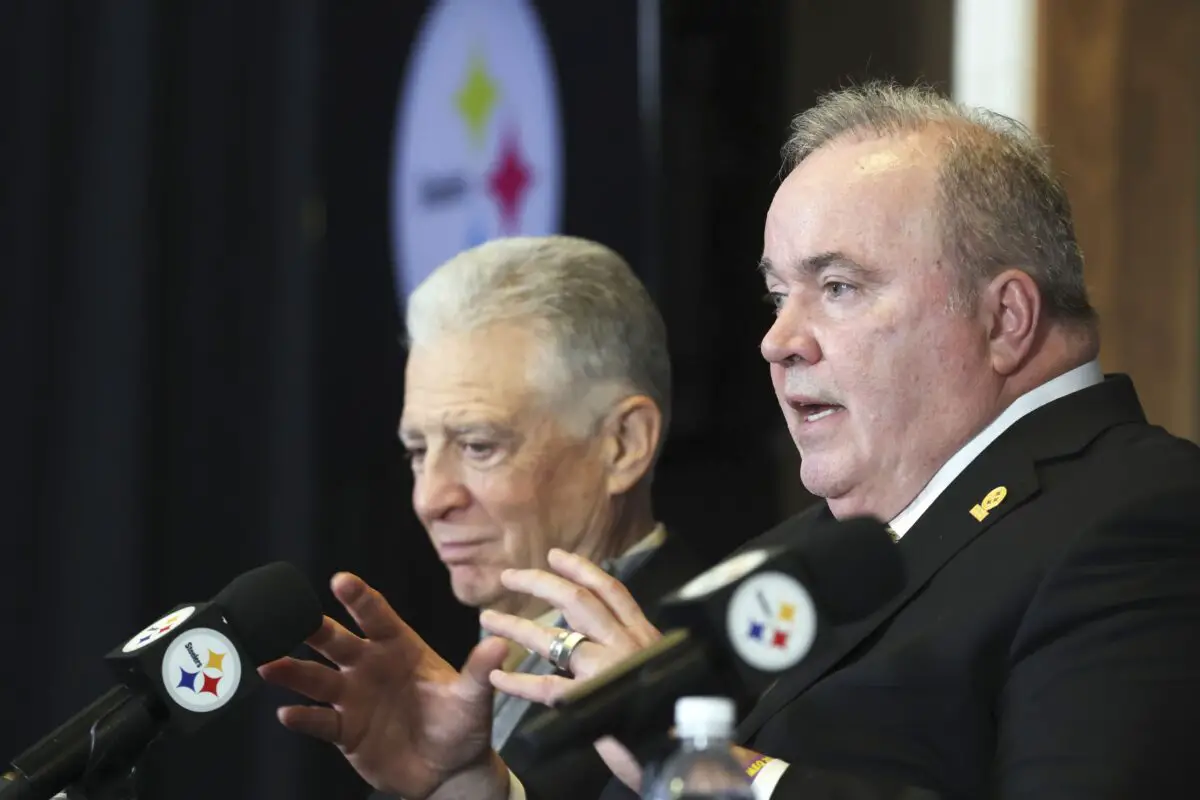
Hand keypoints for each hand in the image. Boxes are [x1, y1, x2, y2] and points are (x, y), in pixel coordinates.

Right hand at [259, 572, 510, 799]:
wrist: (449, 769)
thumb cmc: (461, 723)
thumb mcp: (473, 697)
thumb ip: (480, 671)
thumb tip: (499, 644)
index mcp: (400, 647)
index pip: (377, 616)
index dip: (359, 598)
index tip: (341, 580)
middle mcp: (370, 665)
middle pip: (337, 641)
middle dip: (314, 628)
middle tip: (291, 616)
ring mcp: (354, 697)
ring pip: (317, 678)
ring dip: (292, 671)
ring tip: (269, 663)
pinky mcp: (345, 730)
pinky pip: (320, 722)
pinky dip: (303, 718)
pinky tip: (286, 714)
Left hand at [478, 548, 662, 787]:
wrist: (682, 751)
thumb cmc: (668, 713)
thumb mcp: (654, 668)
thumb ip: (631, 649)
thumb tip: (605, 634)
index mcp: (643, 635)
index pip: (611, 591)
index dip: (581, 569)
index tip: (554, 556)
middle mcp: (627, 644)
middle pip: (578, 601)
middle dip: (540, 583)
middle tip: (509, 576)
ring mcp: (609, 670)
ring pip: (555, 637)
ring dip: (517, 626)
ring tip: (488, 619)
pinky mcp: (593, 701)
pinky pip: (546, 687)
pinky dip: (518, 682)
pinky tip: (497, 678)